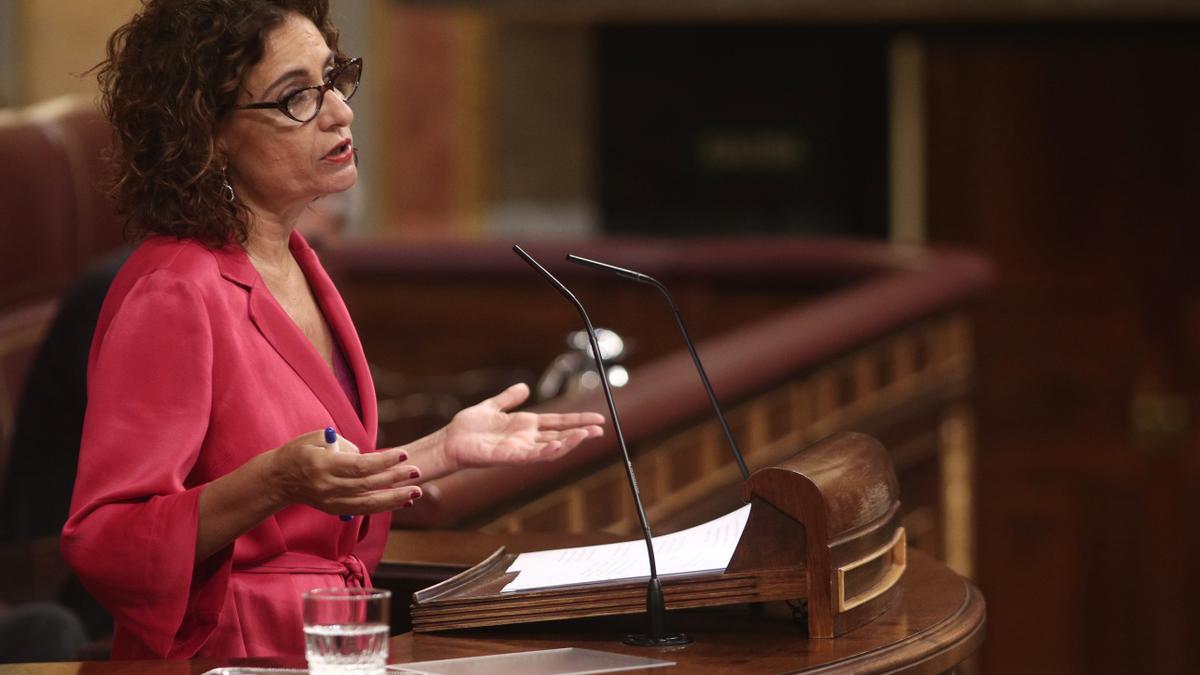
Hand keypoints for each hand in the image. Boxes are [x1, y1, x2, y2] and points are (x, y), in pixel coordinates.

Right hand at [264, 429, 422, 514]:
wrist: (278, 479)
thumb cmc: (300, 452)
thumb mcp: (317, 437)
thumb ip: (345, 445)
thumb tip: (368, 456)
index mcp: (324, 466)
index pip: (360, 466)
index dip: (384, 461)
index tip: (403, 453)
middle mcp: (328, 487)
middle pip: (368, 485)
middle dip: (395, 478)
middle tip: (416, 471)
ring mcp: (331, 502)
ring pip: (368, 503)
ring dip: (395, 498)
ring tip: (416, 491)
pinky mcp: (335, 510)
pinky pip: (363, 510)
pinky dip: (384, 506)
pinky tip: (401, 501)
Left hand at [442, 383, 604, 470]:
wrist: (449, 441)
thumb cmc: (467, 427)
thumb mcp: (492, 406)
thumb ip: (508, 399)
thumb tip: (524, 387)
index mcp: (525, 426)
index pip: (558, 422)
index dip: (578, 420)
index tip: (597, 418)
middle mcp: (526, 439)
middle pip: (561, 435)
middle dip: (581, 432)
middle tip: (601, 429)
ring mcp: (519, 449)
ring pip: (552, 447)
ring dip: (570, 442)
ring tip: (587, 435)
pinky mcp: (509, 457)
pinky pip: (532, 455)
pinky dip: (547, 450)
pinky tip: (560, 444)